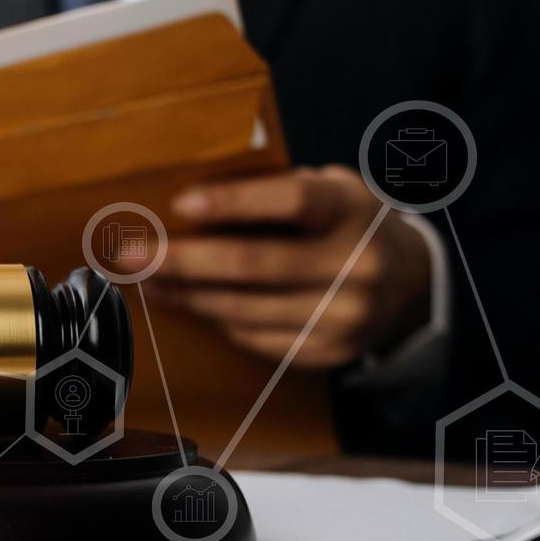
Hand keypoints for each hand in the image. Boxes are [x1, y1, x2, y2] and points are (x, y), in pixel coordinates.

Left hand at [118, 166, 433, 368]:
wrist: (411, 284)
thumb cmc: (347, 224)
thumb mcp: (331, 190)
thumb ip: (278, 189)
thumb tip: (188, 201)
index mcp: (351, 210)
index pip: (292, 201)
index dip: (234, 202)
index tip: (180, 203)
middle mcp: (356, 264)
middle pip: (253, 264)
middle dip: (180, 260)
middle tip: (128, 254)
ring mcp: (345, 314)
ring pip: (244, 309)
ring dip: (184, 295)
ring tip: (144, 281)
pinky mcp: (330, 351)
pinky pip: (255, 338)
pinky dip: (215, 320)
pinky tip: (187, 303)